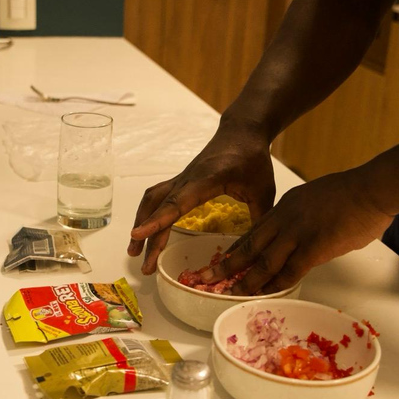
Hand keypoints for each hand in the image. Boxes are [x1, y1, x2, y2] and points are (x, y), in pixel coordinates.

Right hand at [128, 118, 275, 273]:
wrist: (242, 131)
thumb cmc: (252, 158)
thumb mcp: (263, 190)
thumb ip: (259, 219)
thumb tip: (259, 251)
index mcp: (207, 180)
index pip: (177, 203)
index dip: (158, 221)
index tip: (138, 234)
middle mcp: (187, 179)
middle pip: (159, 207)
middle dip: (147, 236)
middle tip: (144, 266)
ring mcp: (181, 179)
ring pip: (152, 201)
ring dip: (141, 224)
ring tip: (134, 251)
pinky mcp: (181, 181)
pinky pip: (157, 197)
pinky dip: (148, 214)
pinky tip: (146, 230)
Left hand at [203, 171, 393, 294]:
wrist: (371, 189)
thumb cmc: (353, 194)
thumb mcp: (316, 199)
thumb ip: (305, 218)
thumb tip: (306, 236)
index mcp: (285, 205)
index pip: (255, 230)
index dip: (238, 248)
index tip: (224, 261)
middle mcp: (284, 218)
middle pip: (249, 246)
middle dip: (227, 265)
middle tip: (208, 278)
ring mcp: (297, 233)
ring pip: (263, 261)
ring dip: (245, 280)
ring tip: (229, 293)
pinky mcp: (313, 247)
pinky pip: (288, 271)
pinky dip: (274, 285)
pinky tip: (263, 295)